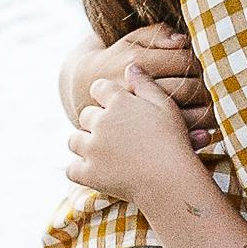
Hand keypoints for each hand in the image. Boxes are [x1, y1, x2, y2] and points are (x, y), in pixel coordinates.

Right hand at [67, 26, 215, 148]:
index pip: (184, 60)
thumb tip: (183, 41)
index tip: (202, 66)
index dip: (200, 62)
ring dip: (207, 113)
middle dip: (207, 88)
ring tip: (211, 109)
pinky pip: (173, 139)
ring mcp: (135, 116)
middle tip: (211, 89)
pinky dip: (196, 137)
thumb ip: (158, 33)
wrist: (84, 90)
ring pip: (186, 116)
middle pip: (189, 88)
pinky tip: (204, 133)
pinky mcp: (137, 137)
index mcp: (135, 62)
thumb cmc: (116, 59)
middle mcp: (135, 90)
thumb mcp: (131, 40)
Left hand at [68, 63, 203, 206]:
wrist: (171, 181)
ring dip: (84, 144)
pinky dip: (79, 170)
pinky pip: (72, 170)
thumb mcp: (166, 107)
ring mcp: (92, 149)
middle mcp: (100, 122)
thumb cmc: (174, 142)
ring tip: (100, 151)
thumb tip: (130, 66)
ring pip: (74, 140)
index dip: (105, 96)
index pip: (99, 88)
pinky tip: (92, 171)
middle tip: (112, 133)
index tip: (113, 105)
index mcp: (118, 101)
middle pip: (86, 115)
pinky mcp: (89, 173)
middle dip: (95, 122)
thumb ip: (145, 85)